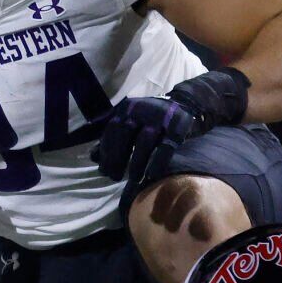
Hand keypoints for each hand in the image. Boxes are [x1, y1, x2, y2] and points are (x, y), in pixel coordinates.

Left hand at [92, 68, 251, 191]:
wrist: (189, 103)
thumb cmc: (154, 118)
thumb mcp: (132, 122)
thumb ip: (113, 138)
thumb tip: (92, 157)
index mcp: (128, 108)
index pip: (112, 130)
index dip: (106, 151)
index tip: (104, 170)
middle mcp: (142, 110)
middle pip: (125, 136)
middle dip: (118, 158)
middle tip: (115, 177)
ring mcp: (161, 117)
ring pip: (144, 142)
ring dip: (137, 163)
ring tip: (133, 179)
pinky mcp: (177, 127)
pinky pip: (165, 147)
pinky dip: (157, 161)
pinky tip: (151, 174)